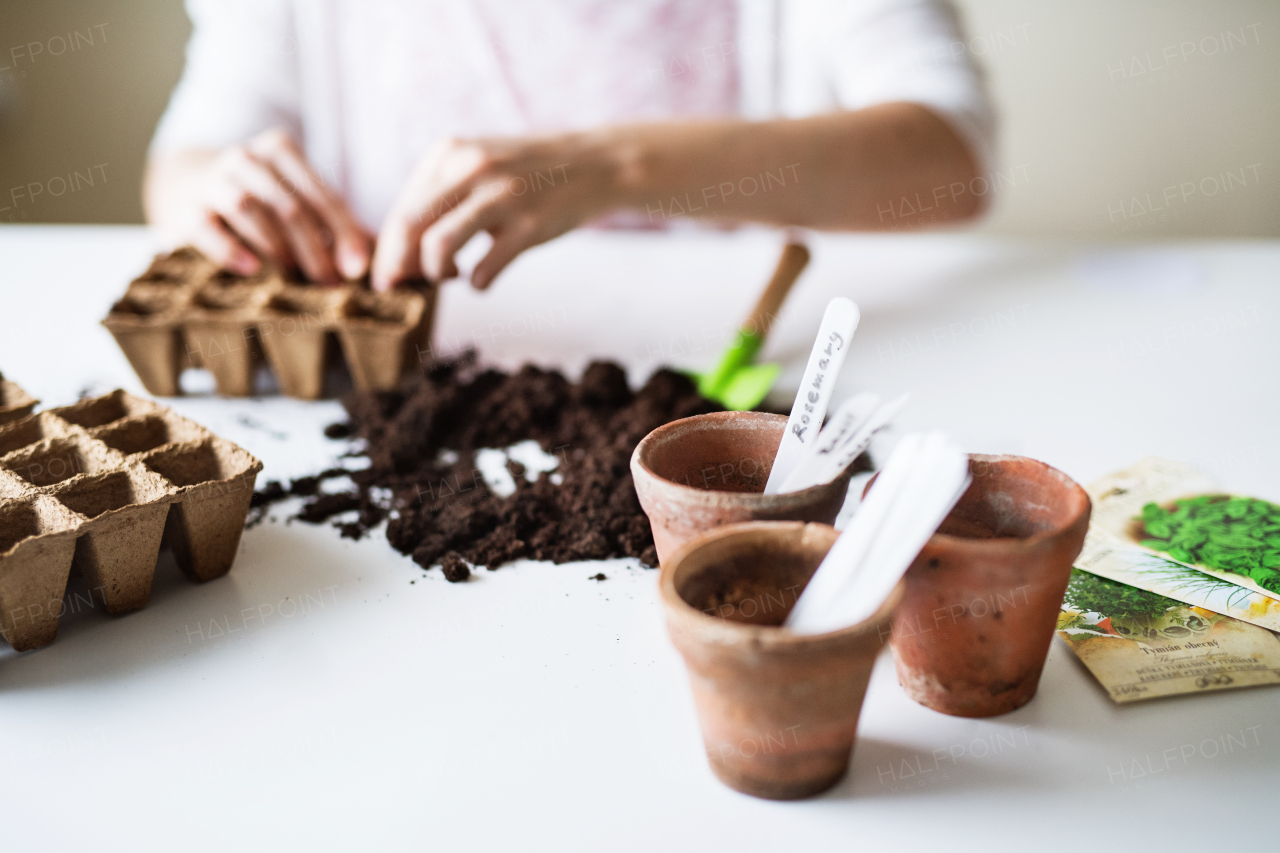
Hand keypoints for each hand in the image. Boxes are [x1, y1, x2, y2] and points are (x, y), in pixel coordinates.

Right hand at [178, 129, 371, 282]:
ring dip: (277, 246)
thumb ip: (333, 223)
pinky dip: (229, 248)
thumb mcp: (295, 198)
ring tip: (295, 276)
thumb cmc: (260, 201)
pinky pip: (206, 226)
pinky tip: (251, 268)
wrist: (186, 184)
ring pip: (248, 207)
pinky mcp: (185, 207)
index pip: (320, 194)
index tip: (357, 270)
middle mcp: (246, 158)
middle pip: (288, 205)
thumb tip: (373, 261)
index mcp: (281, 151)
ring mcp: (213, 180)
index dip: (343, 233)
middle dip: (314, 248)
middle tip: (329, 283)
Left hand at [371, 133, 623, 290]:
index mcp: (450, 153)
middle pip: (407, 227)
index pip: (401, 208)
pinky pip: (484, 270)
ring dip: (435, 273)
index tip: (389, 274)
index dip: (387, 249)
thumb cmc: (529, 173)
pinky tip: (483, 279)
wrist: (594, 164)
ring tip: (451, 275)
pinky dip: (477, 284)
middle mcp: (471, 168)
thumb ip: (441, 193)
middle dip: (396, 266)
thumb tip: (401, 246)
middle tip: (400, 287)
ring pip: (437, 247)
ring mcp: (502, 196)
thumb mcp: (479, 163)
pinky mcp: (530, 226)